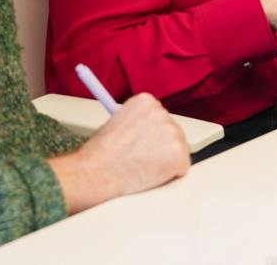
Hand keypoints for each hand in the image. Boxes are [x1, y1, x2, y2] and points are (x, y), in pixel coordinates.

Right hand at [48, 93, 188, 213]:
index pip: (159, 117)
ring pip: (178, 149)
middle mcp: (162, 111)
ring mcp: (172, 132)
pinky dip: (170, 175)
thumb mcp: (116, 122)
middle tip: (141, 160)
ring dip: (165, 160)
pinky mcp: (178, 154)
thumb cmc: (99, 153)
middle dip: (160, 147)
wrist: (95, 173)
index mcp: (146, 101)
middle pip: (172, 131)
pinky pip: (182, 167)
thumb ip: (136, 122)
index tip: (141, 144)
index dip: (150, 135)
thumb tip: (147, 131)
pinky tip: (150, 175)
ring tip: (141, 167)